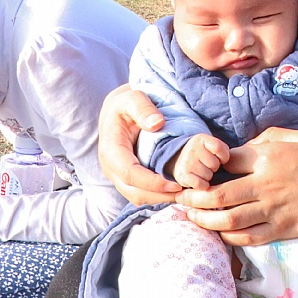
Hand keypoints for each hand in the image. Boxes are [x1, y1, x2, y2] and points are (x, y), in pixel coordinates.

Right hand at [98, 84, 181, 204]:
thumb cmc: (126, 103)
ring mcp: (118, 175)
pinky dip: (158, 195)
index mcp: (111, 151)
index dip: (153, 183)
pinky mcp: (126, 178)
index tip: (176, 185)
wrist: (116, 109)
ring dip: (161, 199)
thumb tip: (157, 124)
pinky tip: (177, 190)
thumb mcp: (132, 98)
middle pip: (135, 192)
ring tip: (185, 194)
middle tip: (187, 194)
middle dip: (161, 196)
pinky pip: (141, 193)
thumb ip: (143, 108)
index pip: (130, 174)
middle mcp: (111, 168)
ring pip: (138, 197)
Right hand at [170, 133, 233, 189]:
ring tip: (202, 172)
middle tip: (208, 166)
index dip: (224, 157)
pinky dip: (203, 185)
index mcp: (202, 139)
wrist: (178, 159)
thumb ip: (222, 150)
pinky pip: (200, 184)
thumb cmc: (202, 154)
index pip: (219, 148)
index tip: (221, 159)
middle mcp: (192, 149)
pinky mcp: (182, 176)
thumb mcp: (211, 146)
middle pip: (215, 164)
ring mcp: (186, 162)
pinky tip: (200, 181)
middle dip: (214, 168)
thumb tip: (230, 163)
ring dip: (208, 177)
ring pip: (208, 175)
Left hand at [177, 132, 297, 245]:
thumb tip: (234, 153)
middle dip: (192, 199)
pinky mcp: (284, 229)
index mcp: (268, 157)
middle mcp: (267, 183)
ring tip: (194, 217)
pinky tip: (221, 231)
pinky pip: (248, 237)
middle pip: (216, 196)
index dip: (203, 170)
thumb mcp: (293, 141)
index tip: (191, 175)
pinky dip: (228, 236)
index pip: (224, 164)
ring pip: (227, 220)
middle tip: (181, 200)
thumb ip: (262, 144)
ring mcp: (275, 209)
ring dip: (204, 221)